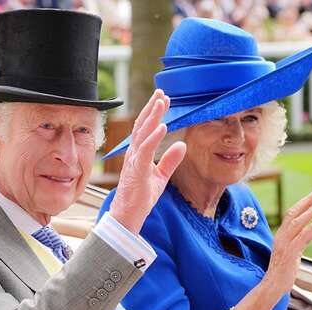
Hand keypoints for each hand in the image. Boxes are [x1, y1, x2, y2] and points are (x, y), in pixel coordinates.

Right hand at [109, 90, 186, 233]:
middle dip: (152, 107)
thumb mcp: (160, 177)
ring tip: (162, 102)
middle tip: (161, 92)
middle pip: (142, 125)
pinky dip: (154, 137)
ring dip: (153, 116)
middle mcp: (134, 153)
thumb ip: (170, 160)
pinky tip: (162, 126)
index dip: (154, 112)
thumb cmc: (141, 197)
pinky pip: (145, 149)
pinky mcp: (137, 170)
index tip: (163, 99)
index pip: (145, 128)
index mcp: (138, 154)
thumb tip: (182, 145)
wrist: (128, 215)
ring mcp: (134, 160)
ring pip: (143, 133)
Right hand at [261, 191, 311, 296]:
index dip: (301, 204)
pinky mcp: (290, 254)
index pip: (290, 215)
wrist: (273, 285)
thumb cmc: (283, 270)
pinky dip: (310, 229)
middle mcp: (281, 238)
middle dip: (305, 203)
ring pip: (296, 224)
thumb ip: (302, 240)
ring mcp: (284, 245)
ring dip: (308, 213)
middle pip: (292, 215)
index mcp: (281, 236)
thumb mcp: (294, 251)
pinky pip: (301, 238)